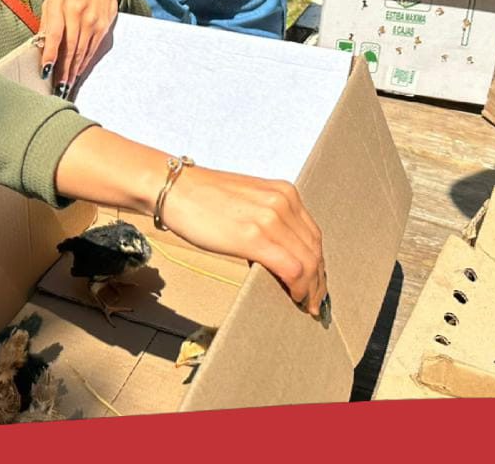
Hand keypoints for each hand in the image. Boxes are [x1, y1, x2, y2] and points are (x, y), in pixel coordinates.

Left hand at [39, 0, 119, 95]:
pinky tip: (78, 72)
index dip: (50, 54)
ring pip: (82, 50)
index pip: (54, 34)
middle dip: (63, 69)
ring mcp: (92, 20)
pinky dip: (84, 62)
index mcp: (60, 4)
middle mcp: (77, 12)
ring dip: (74, 70)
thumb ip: (46, 22)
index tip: (46, 71)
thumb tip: (40, 47)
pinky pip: (92, 49)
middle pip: (70, 46)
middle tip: (58, 87)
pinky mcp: (103, 26)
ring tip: (67, 84)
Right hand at [159, 166, 327, 318]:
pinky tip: (294, 296)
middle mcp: (283, 203)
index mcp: (284, 192)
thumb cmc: (204, 198)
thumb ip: (268, 221)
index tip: (317, 282)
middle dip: (318, 279)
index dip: (318, 262)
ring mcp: (270, 219)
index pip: (312, 234)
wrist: (175, 189)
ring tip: (306, 304)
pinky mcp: (255, 238)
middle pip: (314, 249)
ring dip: (311, 287)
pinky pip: (291, 268)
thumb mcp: (248, 202)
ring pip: (307, 261)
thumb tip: (278, 254)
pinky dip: (299, 287)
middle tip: (315, 301)